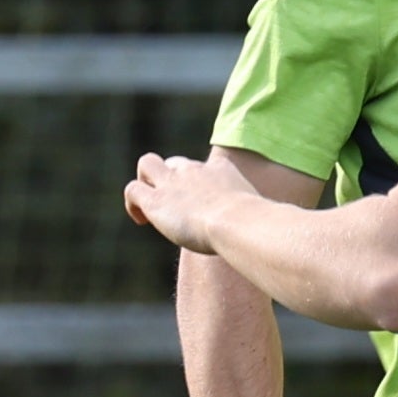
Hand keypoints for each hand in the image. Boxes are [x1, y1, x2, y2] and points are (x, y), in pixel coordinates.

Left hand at [124, 153, 250, 253]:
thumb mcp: (259, 213)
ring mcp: (172, 183)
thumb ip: (255, 216)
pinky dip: (132, 204)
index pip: (204, 167)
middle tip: (174, 209)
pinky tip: (142, 221)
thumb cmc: (255, 225)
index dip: (198, 184)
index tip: (202, 205)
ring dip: (144, 182)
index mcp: (222, 169)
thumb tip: (265, 233)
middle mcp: (194, 170)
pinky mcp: (155, 200)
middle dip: (170, 180)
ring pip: (147, 164)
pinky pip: (133, 190)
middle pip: (175, 163)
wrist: (238, 223)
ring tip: (150, 209)